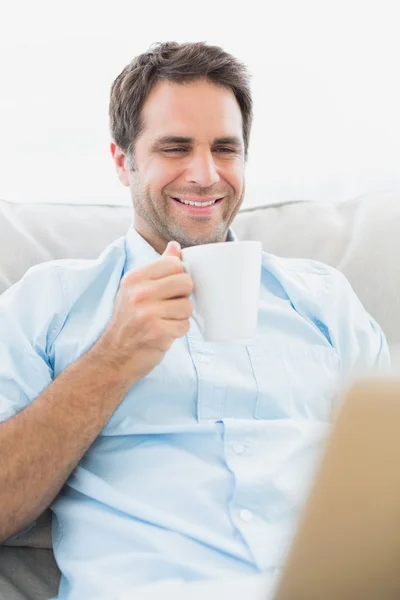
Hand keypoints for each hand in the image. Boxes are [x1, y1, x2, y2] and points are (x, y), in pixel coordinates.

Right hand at [97, 241, 193, 382]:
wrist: (114, 356)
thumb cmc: (129, 321)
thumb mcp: (136, 289)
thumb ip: (158, 267)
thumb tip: (175, 246)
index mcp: (134, 278)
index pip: (174, 264)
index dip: (179, 276)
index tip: (169, 289)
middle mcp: (139, 293)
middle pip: (186, 283)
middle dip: (183, 297)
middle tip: (168, 307)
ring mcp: (147, 313)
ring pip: (187, 306)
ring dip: (180, 317)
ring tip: (164, 321)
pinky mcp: (157, 333)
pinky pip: (184, 326)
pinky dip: (177, 332)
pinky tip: (163, 333)